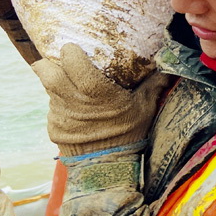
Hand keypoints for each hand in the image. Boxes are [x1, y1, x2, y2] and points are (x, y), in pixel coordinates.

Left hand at [34, 43, 171, 156]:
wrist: (108, 168)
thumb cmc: (130, 133)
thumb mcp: (145, 107)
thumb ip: (153, 83)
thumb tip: (169, 65)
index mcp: (96, 91)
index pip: (72, 61)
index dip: (68, 51)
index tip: (71, 47)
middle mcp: (73, 100)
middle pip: (47, 73)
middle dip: (47, 63)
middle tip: (56, 60)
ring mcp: (60, 115)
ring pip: (49, 90)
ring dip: (54, 83)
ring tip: (67, 82)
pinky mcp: (54, 129)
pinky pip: (53, 109)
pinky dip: (60, 105)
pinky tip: (73, 109)